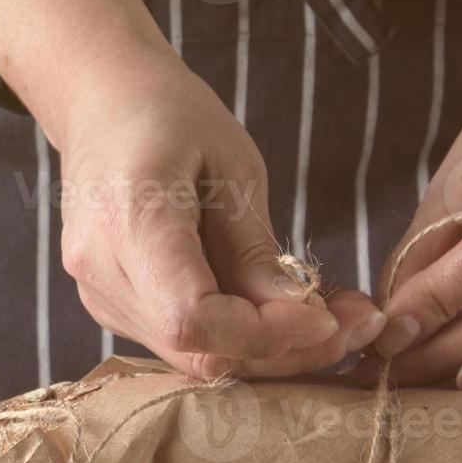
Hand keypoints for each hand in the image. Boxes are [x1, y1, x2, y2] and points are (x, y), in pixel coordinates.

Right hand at [0, 0, 384, 378]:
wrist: (101, 104)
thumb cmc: (169, 117)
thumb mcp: (233, 167)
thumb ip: (257, 250)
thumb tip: (305, 317)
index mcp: (130, 223)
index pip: (193, 318)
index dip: (264, 333)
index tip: (329, 317)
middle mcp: (103, 275)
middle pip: (197, 351)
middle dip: (284, 350)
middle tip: (360, 324)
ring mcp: (102, 297)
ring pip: (194, 358)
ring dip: (270, 349)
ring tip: (335, 314)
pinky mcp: (114, 307)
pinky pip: (183, 342)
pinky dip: (240, 336)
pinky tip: (284, 311)